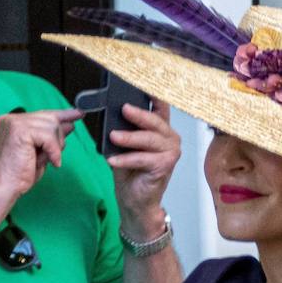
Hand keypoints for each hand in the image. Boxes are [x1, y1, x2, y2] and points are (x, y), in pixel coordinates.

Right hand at [0, 109, 81, 203]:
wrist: (3, 187)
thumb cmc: (18, 175)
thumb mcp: (40, 153)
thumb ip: (51, 139)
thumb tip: (69, 125)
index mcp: (13, 123)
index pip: (43, 114)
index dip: (63, 114)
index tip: (79, 114)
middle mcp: (12, 119)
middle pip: (49, 117)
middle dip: (60, 136)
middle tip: (57, 154)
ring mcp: (15, 123)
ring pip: (51, 126)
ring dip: (56, 146)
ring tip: (49, 160)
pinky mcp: (20, 130)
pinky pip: (48, 136)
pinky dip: (54, 151)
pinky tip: (52, 162)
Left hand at [108, 101, 180, 230]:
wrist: (135, 201)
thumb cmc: (131, 173)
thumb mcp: (125, 146)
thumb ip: (124, 129)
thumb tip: (111, 112)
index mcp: (161, 129)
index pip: (160, 106)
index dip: (153, 93)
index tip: (142, 81)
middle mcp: (170, 138)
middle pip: (155, 121)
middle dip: (138, 114)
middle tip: (123, 109)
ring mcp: (170, 153)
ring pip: (149, 140)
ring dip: (129, 138)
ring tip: (113, 137)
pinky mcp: (165, 167)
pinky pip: (143, 159)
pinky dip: (126, 159)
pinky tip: (112, 160)